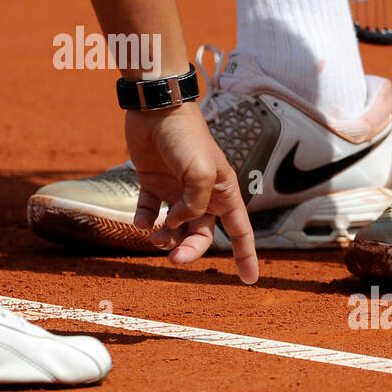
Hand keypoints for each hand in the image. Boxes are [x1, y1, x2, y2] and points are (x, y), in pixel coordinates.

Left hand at [125, 103, 258, 283]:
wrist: (155, 110)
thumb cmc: (185, 137)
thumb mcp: (201, 173)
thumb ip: (194, 206)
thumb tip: (176, 224)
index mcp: (223, 191)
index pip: (240, 229)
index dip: (246, 255)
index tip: (250, 280)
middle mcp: (201, 194)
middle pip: (202, 236)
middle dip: (190, 251)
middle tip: (173, 260)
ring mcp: (176, 189)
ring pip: (175, 229)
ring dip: (166, 239)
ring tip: (154, 236)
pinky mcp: (152, 183)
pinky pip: (148, 212)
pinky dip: (143, 221)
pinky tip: (141, 219)